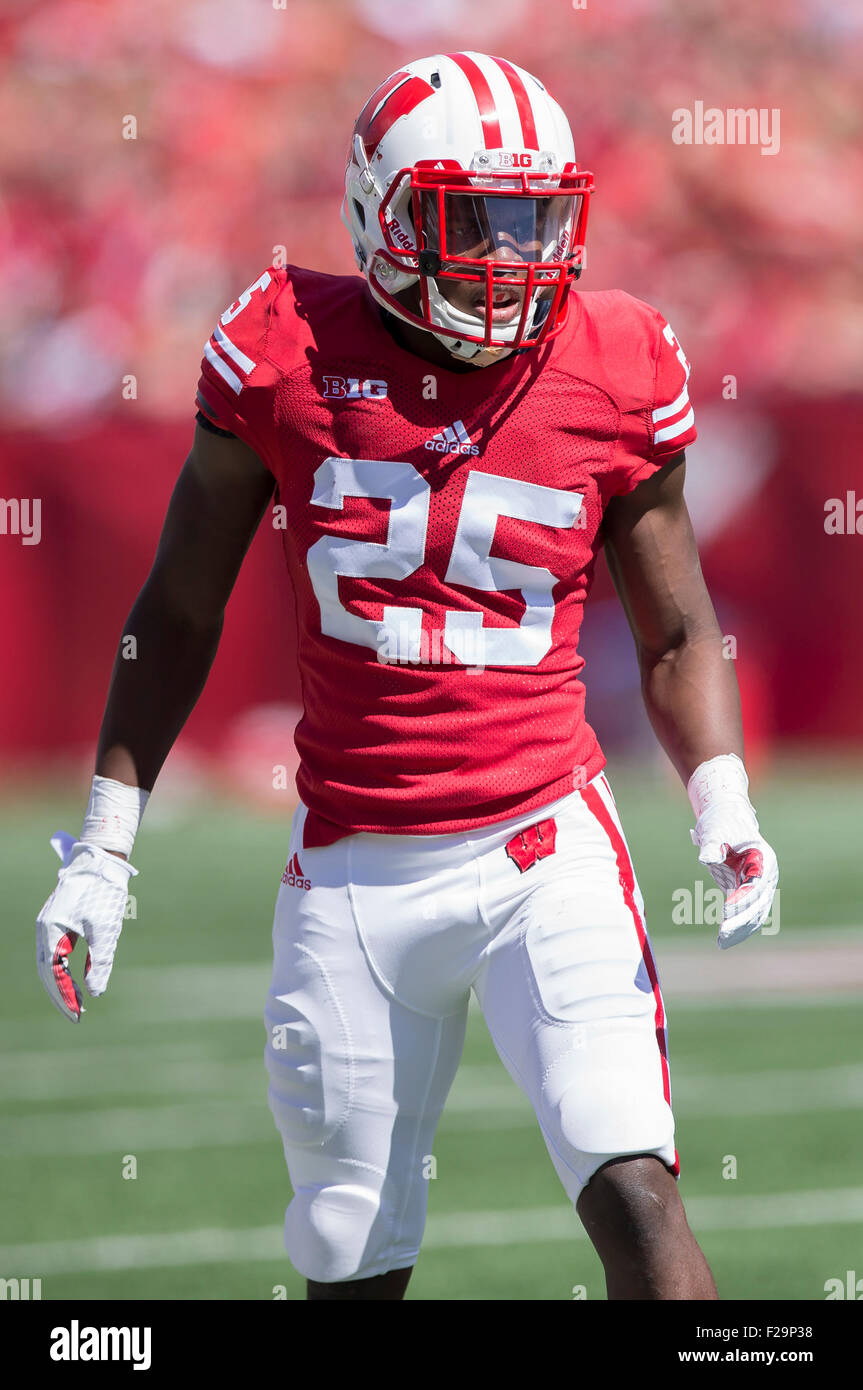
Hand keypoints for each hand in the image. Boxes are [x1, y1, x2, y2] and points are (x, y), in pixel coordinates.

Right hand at [36, 832, 137, 1021]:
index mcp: (51, 930)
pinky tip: (77, 981)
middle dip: (60, 994)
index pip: (53, 972)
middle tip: (76, 1016)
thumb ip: (99, 961)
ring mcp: (50, 925)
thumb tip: (95, 990)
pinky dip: (64, 969)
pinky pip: (57, 952)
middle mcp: (45, 929)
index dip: (64, 996)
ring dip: (61, 983)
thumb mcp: (105, 929)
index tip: (78, 1014)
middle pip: (46, 970)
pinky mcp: (59, 922)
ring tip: (78, 1004)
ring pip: (50, 962)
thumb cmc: (104, 892)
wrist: (101, 861)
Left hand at [691, 806, 778, 949]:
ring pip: (754, 914)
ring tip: (722, 943)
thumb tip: (706, 859)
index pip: (756, 885)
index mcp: (764, 859)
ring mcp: (758, 886)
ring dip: (740, 930)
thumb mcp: (716, 829)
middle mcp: (766, 875)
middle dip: (741, 921)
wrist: (725, 818)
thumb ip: (712, 844)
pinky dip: (736, 927)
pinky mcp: (745, 892)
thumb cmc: (721, 821)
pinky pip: (745, 914)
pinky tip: (723, 939)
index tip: (725, 911)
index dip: (742, 899)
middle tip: (722, 936)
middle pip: (758, 904)